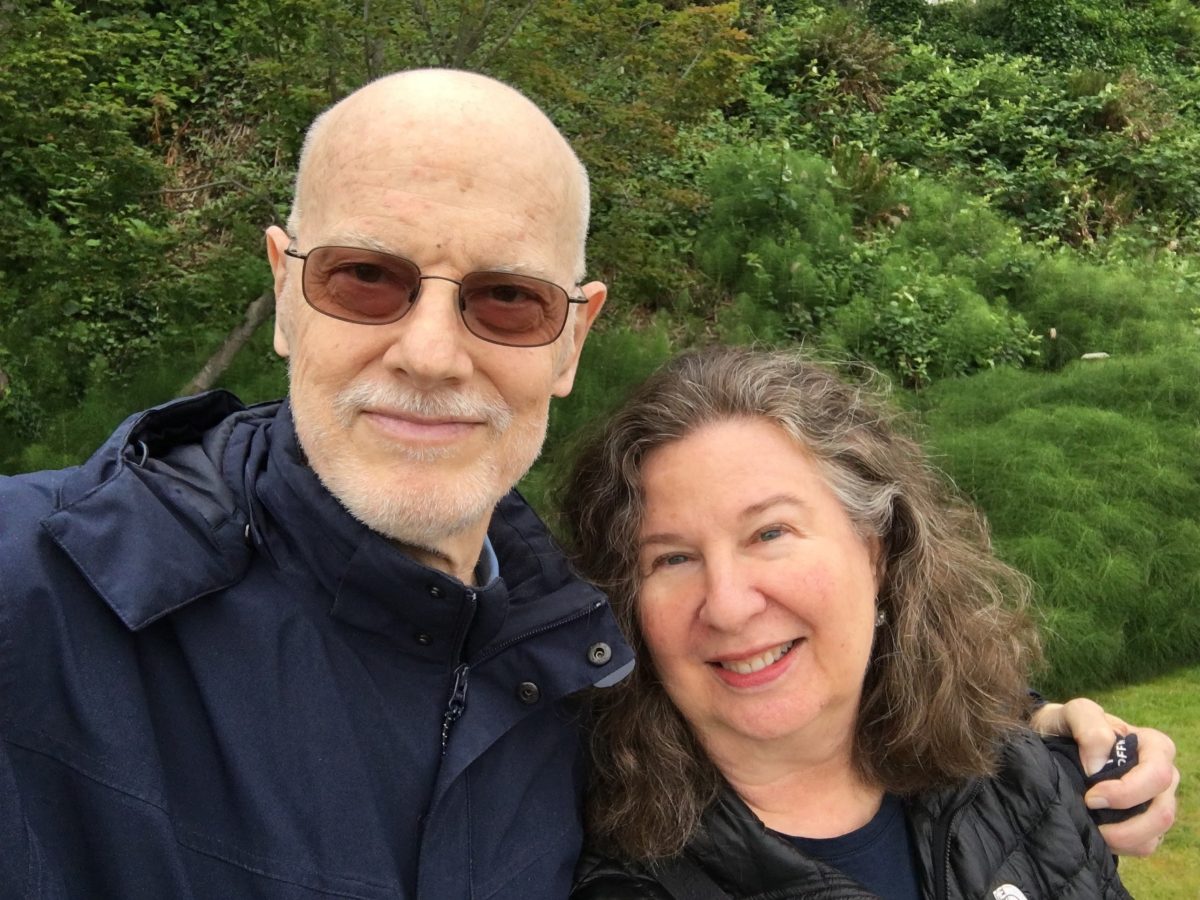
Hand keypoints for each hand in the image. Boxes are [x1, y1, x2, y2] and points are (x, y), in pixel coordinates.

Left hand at [1031, 697, 1177, 855]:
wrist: (1047, 742)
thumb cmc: (1065, 725)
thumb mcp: (1072, 713)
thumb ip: (1089, 726)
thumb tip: (1098, 766)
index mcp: (1153, 746)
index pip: (1157, 775)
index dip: (1127, 792)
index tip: (1091, 796)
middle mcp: (1161, 775)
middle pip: (1163, 812)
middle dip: (1127, 825)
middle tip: (1089, 817)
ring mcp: (1154, 801)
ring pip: (1155, 834)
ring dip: (1122, 839)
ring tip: (1091, 830)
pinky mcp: (1143, 823)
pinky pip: (1144, 846)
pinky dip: (1121, 846)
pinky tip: (1097, 834)